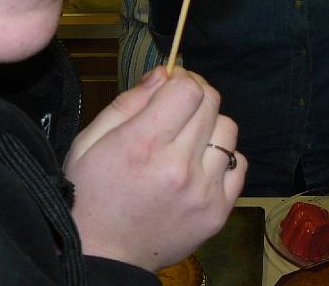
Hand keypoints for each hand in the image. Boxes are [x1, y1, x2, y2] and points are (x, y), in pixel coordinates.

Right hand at [64, 66, 245, 271]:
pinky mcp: (218, 211)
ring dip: (209, 124)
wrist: (103, 254)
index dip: (181, 77)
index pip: (188, 89)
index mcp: (143, 145)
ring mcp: (203, 191)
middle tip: (177, 103)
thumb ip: (129, 102)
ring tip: (187, 137)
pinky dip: (221, 156)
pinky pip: (238, 164)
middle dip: (194, 94)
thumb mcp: (89, 140)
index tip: (170, 83)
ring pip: (228, 129)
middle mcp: (178, 166)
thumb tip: (163, 74)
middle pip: (211, 103)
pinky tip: (198, 163)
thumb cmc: (90, 194)